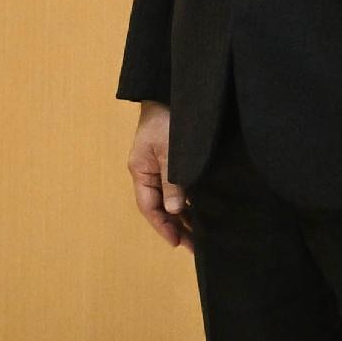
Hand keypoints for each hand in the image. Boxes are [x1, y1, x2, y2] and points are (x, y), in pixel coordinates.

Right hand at [127, 101, 189, 247]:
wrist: (171, 93)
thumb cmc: (168, 119)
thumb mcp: (171, 152)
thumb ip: (173, 181)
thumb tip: (176, 211)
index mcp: (141, 170)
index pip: (149, 206)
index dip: (163, 226)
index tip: (177, 242)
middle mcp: (148, 172)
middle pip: (159, 207)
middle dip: (175, 227)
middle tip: (194, 247)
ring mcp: (160, 167)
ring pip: (170, 199)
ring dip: (183, 217)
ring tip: (200, 236)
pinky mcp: (174, 162)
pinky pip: (178, 188)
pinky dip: (188, 203)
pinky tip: (200, 213)